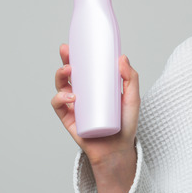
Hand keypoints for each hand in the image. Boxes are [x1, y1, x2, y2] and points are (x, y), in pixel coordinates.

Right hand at [51, 44, 138, 168]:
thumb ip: (131, 78)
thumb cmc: (126, 124)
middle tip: (66, 51)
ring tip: (69, 72)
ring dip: (60, 75)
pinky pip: (58, 105)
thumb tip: (122, 58)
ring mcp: (74, 105)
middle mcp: (83, 93)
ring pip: (60, 85)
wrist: (118, 149)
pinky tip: (71, 96)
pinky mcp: (68, 118)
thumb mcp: (133, 98)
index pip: (85, 66)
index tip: (75, 43)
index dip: (78, 54)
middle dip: (65, 59)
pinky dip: (60, 97)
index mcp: (97, 85)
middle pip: (69, 73)